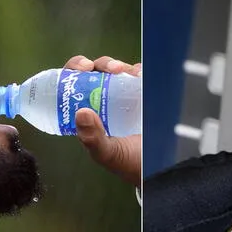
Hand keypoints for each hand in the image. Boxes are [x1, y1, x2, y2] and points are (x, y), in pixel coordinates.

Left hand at [63, 55, 140, 186]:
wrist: (157, 167)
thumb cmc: (128, 162)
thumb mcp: (108, 153)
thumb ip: (93, 139)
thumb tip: (81, 112)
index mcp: (87, 111)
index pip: (74, 84)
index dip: (74, 69)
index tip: (82, 68)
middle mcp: (104, 99)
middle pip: (96, 71)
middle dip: (101, 64)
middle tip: (110, 69)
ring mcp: (125, 95)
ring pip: (118, 70)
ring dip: (121, 66)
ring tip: (130, 73)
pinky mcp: (144, 94)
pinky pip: (140, 76)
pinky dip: (139, 71)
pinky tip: (140, 75)